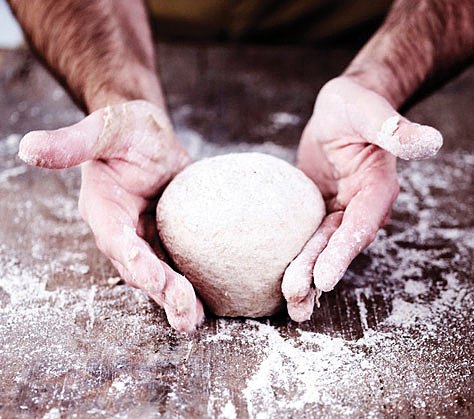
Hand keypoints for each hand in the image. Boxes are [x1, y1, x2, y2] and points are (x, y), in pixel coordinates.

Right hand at [18, 100, 203, 331]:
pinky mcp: (168, 237)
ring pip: (158, 273)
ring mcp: (147, 236)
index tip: (149, 276)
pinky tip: (204, 304)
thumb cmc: (126, 130)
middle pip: (138, 266)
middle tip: (182, 308)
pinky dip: (189, 284)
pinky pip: (176, 264)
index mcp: (103, 208)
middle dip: (159, 288)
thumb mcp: (104, 130)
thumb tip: (28, 148)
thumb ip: (72, 142)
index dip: (130, 257)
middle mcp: (123, 230)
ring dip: (174, 298)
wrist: (150, 137)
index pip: (114, 238)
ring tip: (191, 319)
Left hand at [282, 76, 442, 321]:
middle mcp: (359, 206)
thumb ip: (393, 128)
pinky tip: (280, 277)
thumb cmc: (356, 105)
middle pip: (337, 246)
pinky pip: (306, 234)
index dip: (343, 252)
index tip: (324, 279)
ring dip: (306, 275)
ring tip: (292, 305)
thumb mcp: (370, 110)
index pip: (359, 225)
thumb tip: (430, 142)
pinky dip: (296, 255)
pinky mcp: (319, 209)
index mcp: (376, 188)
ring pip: (321, 247)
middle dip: (317, 275)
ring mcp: (338, 210)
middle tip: (297, 304)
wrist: (340, 111)